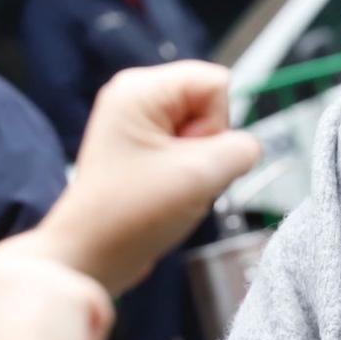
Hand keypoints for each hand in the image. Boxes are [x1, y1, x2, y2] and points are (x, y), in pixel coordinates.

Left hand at [2, 62, 261, 294]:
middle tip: (178, 176)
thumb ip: (241, 150)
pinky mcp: (141, 147)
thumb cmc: (129, 216)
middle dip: (208, 145)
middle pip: (209, 104)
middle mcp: (135, 97)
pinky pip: (188, 148)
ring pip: (202, 130)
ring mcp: (136, 123)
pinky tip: (168, 191)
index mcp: (141, 90)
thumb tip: (249, 148)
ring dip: (200, 164)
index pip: (215, 83)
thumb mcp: (200, 177)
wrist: (91, 256)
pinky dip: (189, 172)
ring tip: (171, 187)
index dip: (217, 124)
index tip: (187, 157)